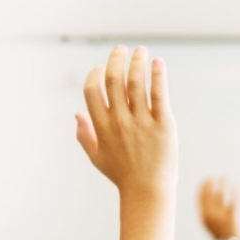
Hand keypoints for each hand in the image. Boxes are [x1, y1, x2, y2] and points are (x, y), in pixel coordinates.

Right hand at [75, 45, 177, 194]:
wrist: (148, 191)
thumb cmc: (122, 175)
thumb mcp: (97, 157)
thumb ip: (84, 135)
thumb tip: (76, 113)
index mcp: (102, 127)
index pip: (92, 90)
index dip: (94, 74)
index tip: (101, 66)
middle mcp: (120, 121)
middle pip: (114, 80)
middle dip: (116, 59)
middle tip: (122, 48)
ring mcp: (142, 122)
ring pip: (136, 82)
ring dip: (137, 61)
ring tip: (140, 51)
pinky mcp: (163, 124)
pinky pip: (159, 93)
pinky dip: (158, 74)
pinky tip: (158, 62)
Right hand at [199, 177, 239, 238]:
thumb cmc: (219, 231)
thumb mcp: (208, 221)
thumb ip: (207, 209)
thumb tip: (208, 193)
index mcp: (203, 216)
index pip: (200, 197)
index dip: (203, 186)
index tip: (206, 178)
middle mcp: (211, 215)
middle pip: (210, 195)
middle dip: (212, 183)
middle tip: (216, 175)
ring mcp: (221, 216)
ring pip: (221, 195)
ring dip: (222, 184)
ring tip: (225, 176)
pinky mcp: (232, 218)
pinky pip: (233, 202)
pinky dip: (235, 193)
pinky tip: (236, 186)